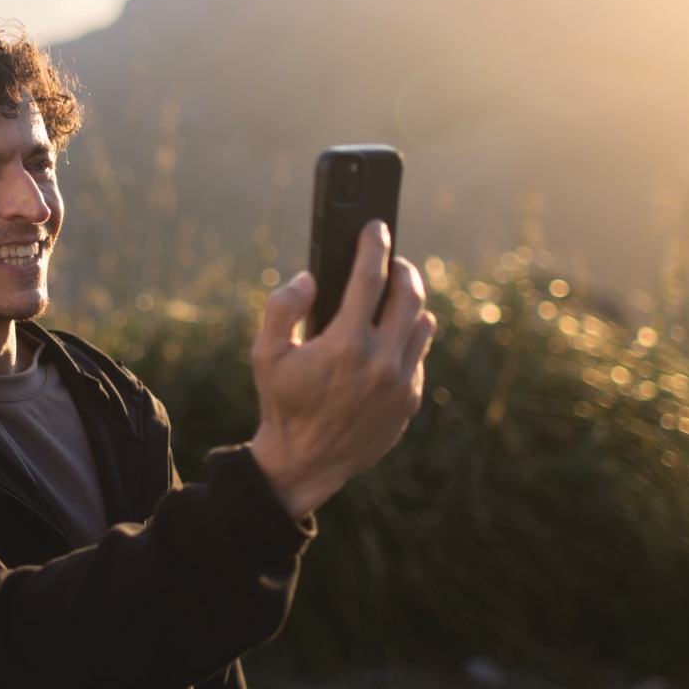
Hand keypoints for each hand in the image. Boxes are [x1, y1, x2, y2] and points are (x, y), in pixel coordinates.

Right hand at [249, 221, 435, 518]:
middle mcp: (381, 361)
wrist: (306, 461)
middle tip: (391, 259)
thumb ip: (282, 308)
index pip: (370, 278)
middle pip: (409, 295)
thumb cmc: (283, 403)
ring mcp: (401, 382)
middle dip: (402, 268)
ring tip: (395, 293)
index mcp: (345, 344)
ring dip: (411, 302)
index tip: (376, 227)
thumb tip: (310, 279)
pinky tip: (393, 334)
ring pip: (423, 324)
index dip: (374, 245)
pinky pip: (419, 354)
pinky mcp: (410, 400)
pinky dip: (410, 336)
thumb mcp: (266, 354)